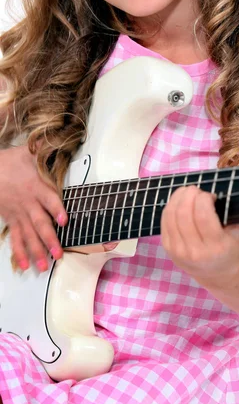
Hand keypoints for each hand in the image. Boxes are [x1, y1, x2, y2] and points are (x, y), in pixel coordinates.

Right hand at [0, 144, 67, 271]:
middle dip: (49, 239)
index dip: (56, 209)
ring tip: (45, 266)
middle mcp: (28, 203)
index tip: (64, 220)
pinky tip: (24, 265)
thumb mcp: (28, 152)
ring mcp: (18, 213)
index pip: (49, 199)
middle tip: (59, 254)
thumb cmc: (10, 161)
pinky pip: (15, 238)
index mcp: (36, 187)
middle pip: (39, 223)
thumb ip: (45, 149)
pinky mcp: (10, 219)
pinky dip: (19, 252)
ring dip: (37, 251)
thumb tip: (62, 137)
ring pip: (29, 235)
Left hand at [160, 185, 238, 284]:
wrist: (216, 273)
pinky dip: (171, 205)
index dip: (204, 198)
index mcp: (216, 248)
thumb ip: (238, 211)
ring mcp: (178, 251)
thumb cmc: (231, 245)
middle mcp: (195, 252)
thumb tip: (232, 188)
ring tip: (189, 192)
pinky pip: (164, 220)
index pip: (203, 216)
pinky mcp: (167, 248)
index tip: (211, 196)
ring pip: (171, 214)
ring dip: (179, 196)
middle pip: (184, 213)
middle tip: (198, 190)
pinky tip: (180, 201)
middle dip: (190, 194)